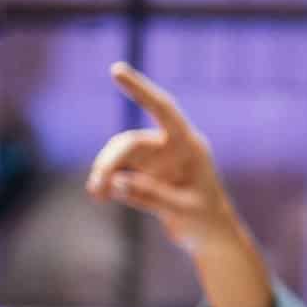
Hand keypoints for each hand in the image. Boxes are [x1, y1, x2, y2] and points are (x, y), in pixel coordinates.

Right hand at [85, 62, 241, 252]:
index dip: (141, 89)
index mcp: (190, 146)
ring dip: (105, 172)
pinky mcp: (145, 173)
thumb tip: (116, 183)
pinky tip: (101, 196)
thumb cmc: (205, 220)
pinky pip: (119, 171)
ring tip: (96, 195)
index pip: (163, 109)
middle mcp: (171, 147)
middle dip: (110, 161)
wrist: (210, 236)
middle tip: (97, 187)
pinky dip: (109, 182)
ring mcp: (156, 160)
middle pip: (131, 142)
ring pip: (120, 155)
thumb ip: (152, 197)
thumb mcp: (183, 211)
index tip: (116, 70)